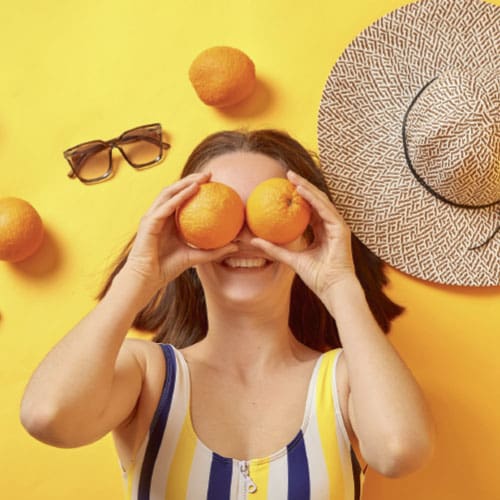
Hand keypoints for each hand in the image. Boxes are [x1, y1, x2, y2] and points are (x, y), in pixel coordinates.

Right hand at [123, 172, 237, 292]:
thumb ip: (214, 251)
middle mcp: (159, 215)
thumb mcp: (196, 257)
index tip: (213, 182)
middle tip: (210, 174)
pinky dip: (178, 197)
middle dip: (191, 179)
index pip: (180, 198)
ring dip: (185, 183)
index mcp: (167, 220)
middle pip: (174, 190)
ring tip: (202, 178)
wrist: (147, 279)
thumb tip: (237, 246)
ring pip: (168, 193)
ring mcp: (152, 218)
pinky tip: (192, 190)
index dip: (195, 187)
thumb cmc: (167, 268)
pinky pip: (165, 207)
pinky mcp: (149, 223)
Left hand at [250, 170, 356, 299]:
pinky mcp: (341, 228)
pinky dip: (313, 199)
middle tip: (287, 174)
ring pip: (321, 200)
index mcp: (322, 231)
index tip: (284, 186)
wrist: (332, 288)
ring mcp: (337, 226)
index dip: (298, 196)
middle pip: (316, 200)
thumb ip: (274, 249)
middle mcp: (331, 225)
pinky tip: (301, 190)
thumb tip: (254, 241)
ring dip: (306, 187)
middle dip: (302, 186)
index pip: (310, 208)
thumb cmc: (316, 277)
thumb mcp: (291, 259)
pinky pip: (325, 209)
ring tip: (292, 177)